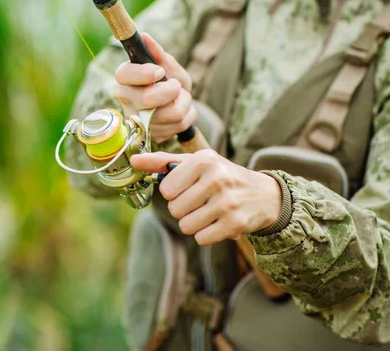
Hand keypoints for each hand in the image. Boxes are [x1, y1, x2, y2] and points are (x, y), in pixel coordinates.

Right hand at [114, 32, 196, 143]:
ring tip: (181, 97)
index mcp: (125, 78)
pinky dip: (187, 115)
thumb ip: (157, 53)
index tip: (159, 71)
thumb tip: (144, 36)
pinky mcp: (151, 134)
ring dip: (184, 103)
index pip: (124, 75)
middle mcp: (126, 100)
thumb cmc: (169, 80)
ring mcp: (138, 120)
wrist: (178, 104)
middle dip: (170, 91)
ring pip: (167, 114)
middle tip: (177, 86)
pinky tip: (181, 111)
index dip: (144, 74)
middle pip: (146, 99)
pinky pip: (176, 126)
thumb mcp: (168, 65)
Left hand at [131, 150, 282, 245]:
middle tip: (200, 201)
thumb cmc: (221, 176)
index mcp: (204, 160)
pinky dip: (206, 234)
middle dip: (183, 209)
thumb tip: (133, 160)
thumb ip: (162, 162)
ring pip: (186, 226)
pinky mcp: (235, 223)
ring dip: (194, 223)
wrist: (263, 195)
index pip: (166, 189)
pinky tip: (218, 222)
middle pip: (174, 209)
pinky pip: (202, 238)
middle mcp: (217, 178)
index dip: (174, 192)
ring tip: (209, 212)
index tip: (188, 188)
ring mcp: (227, 202)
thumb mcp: (195, 163)